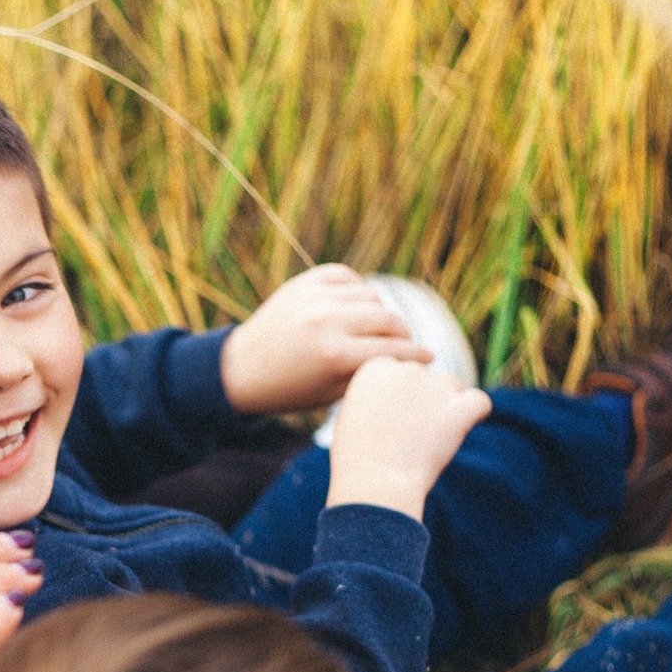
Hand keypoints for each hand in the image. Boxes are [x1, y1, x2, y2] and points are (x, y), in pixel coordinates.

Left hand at [219, 263, 434, 413]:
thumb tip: (410, 358)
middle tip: (405, 344)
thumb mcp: (333, 394)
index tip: (430, 358)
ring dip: (380, 313)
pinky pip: (348, 277)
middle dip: (403, 334)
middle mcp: (327, 321)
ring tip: (380, 328)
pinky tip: (357, 306)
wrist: (242, 369)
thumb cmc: (291, 390)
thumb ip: (370, 372)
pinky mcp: (305, 282)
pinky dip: (358, 290)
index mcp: (335, 355)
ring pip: (372, 297)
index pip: (393, 350)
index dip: (417, 355)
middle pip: (389, 319)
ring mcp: (315, 297)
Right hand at [324, 357, 490, 519]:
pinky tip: (468, 426)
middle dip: (424, 400)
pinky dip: (477, 412)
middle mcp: (407, 369)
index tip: (393, 420)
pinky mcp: (459, 407)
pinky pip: (480, 401)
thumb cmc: (358, 459)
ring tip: (433, 439)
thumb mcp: (354, 418)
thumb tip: (403, 399)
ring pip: (453, 385)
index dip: (399, 396)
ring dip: (447, 405)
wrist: (374, 483)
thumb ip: (377, 398)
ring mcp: (435, 386)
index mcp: (377, 368)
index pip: (399, 371)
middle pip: (427, 377)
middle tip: (413, 434)